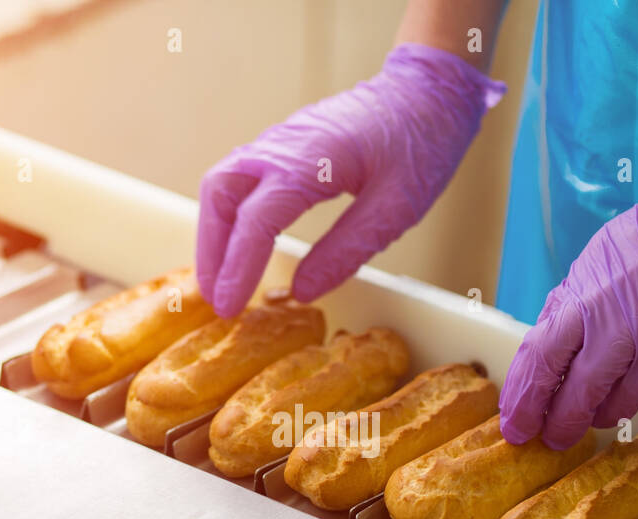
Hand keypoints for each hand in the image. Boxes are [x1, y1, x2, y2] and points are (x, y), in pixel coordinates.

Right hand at [196, 43, 504, 317]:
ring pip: (223, 184)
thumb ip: (347, 251)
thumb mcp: (396, 209)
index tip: (229, 307)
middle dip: (210, 250)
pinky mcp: (285, 146)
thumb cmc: (420, 143)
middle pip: (220, 196)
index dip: (237, 268)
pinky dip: (231, 215)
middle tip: (215, 297)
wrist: (426, 92)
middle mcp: (282, 146)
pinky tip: (240, 244)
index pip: (256, 220)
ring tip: (221, 278)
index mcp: (310, 160)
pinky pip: (241, 179)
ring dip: (216, 232)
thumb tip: (303, 291)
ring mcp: (280, 141)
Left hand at [498, 129, 637, 449]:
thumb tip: (571, 326)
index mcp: (586, 278)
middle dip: (533, 409)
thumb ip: (592, 290)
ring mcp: (635, 331)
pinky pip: (632, 393)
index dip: (521, 380)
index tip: (512, 404)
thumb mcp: (620, 246)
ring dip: (572, 418)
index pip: (538, 340)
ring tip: (564, 435)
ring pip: (588, 391)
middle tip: (522, 433)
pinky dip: (614, 410)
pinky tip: (605, 418)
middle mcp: (600, 306)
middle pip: (550, 370)